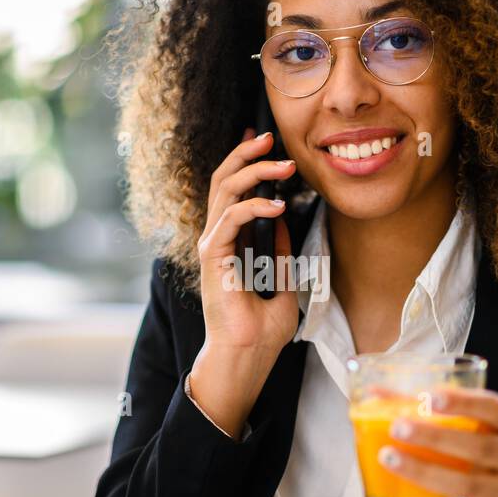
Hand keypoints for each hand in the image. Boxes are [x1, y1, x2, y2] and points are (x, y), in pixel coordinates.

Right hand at [189, 129, 299, 435]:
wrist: (246, 357)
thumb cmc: (261, 332)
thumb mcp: (283, 283)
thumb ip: (280, 252)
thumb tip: (284, 221)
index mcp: (231, 243)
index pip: (233, 191)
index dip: (246, 163)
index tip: (265, 143)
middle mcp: (217, 239)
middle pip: (224, 181)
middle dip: (247, 155)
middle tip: (271, 139)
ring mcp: (212, 246)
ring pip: (225, 191)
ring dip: (255, 173)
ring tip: (284, 165)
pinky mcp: (213, 257)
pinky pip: (230, 219)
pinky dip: (254, 206)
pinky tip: (277, 205)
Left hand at [375, 387, 497, 496]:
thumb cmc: (492, 461)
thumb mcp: (480, 431)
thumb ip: (433, 411)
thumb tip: (376, 393)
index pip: (494, 409)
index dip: (463, 402)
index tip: (429, 397)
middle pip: (480, 448)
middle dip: (436, 438)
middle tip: (397, 428)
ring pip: (466, 486)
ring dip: (423, 473)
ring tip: (389, 459)